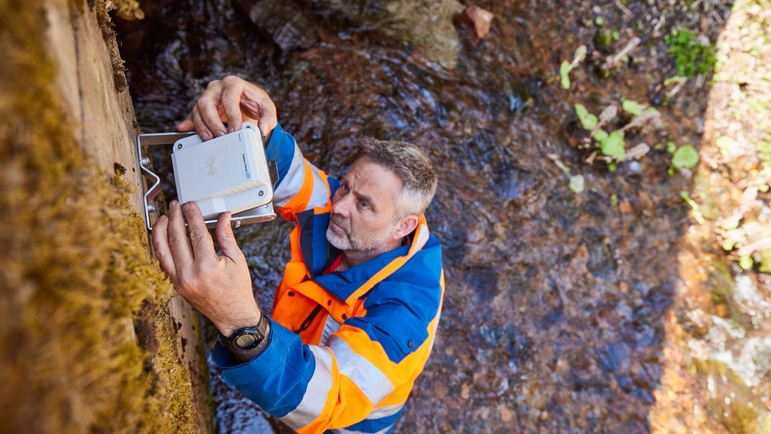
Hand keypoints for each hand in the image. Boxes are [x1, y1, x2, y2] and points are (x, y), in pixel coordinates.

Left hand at [151, 200, 260, 336]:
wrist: (232, 314)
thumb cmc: (237, 289)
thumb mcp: (237, 259)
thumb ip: (226, 236)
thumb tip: (223, 217)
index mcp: (208, 267)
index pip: (196, 233)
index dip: (192, 216)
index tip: (190, 206)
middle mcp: (190, 274)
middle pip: (176, 238)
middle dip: (174, 218)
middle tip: (176, 206)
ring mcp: (180, 281)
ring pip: (162, 250)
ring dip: (161, 230)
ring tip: (163, 217)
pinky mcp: (176, 285)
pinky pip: (163, 262)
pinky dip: (160, 246)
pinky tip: (162, 236)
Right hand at [176, 75, 277, 141]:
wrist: (248, 105)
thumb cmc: (256, 103)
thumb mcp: (267, 108)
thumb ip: (268, 118)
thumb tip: (262, 129)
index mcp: (233, 84)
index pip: (229, 98)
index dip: (232, 115)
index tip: (236, 129)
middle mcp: (217, 88)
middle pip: (207, 102)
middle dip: (213, 121)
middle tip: (221, 136)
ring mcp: (208, 97)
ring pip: (198, 109)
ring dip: (202, 126)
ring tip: (209, 139)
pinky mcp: (202, 108)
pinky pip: (193, 115)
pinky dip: (188, 123)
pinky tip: (184, 128)